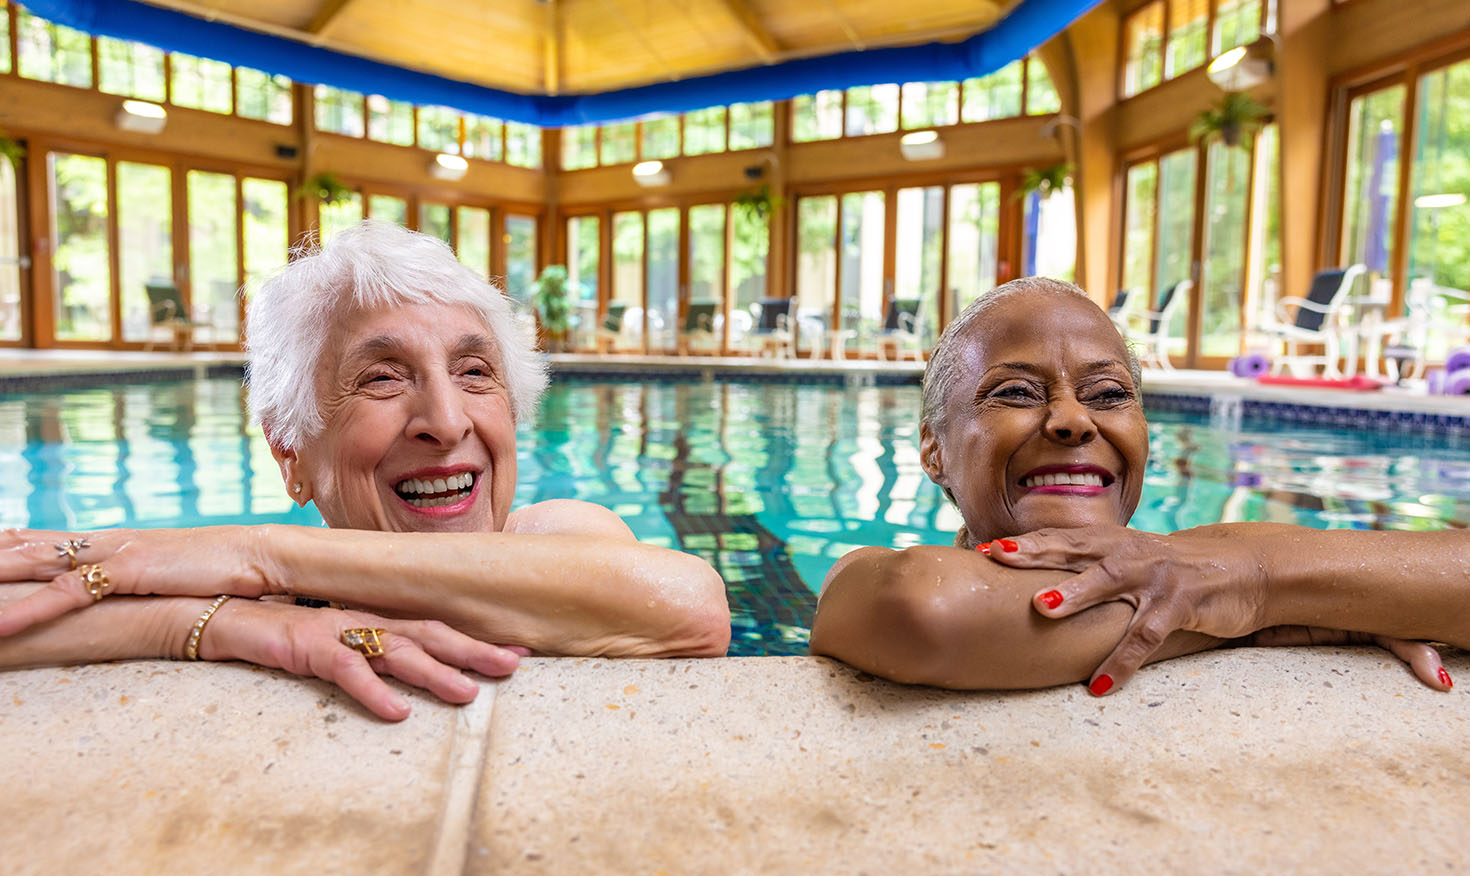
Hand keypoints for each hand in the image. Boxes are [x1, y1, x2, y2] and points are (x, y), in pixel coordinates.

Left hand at [0, 527, 273, 635]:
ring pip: (34, 563)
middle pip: (28, 545)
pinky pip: (65, 594)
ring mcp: (112, 554)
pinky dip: (28, 609)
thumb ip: (147, 583)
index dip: (11, 543)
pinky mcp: (125, 572)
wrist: (257, 555)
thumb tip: (142, 597)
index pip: (47, 540)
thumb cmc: (224, 570)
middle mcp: (106, 543)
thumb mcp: (174, 577)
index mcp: (115, 544)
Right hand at [201, 599, 523, 720]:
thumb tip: (412, 673)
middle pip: (431, 635)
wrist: (227, 615)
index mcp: (377, 619)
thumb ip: (375, 652)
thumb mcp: (340, 643)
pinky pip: (348, 670)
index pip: (438, 629)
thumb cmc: (288, 633)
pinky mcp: (309, 644)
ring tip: (468, 694)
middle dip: (474, 651)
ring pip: (398, 651)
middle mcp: (366, 619)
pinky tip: (398, 712)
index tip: (519, 653)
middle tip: (515, 665)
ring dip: (436, 673)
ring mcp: (340, 629)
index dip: (477, 641)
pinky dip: (374, 691)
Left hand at [984, 525, 1453, 694]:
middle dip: (1033, 553)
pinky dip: (1122, 661)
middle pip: (1073, 550)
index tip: (982, 551)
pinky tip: (1099, 686)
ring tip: (1041, 609)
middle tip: (995, 558)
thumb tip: (1037, 583)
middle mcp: (1127, 553)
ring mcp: (1153, 577)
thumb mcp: (1130, 558)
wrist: (1244, 567)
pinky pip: (1145, 636)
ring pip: (1109, 584)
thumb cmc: (1172, 568)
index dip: (1022, 543)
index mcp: (1111, 542)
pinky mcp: (1179, 604)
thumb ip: (1090, 565)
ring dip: (1076, 594)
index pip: (1059, 539)